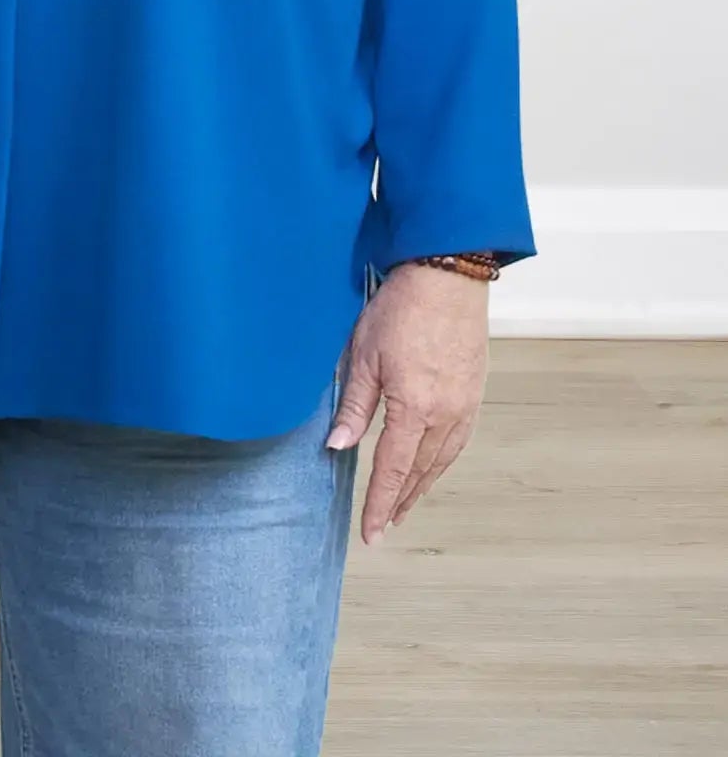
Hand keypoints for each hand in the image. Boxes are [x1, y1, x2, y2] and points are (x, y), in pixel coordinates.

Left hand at [326, 261, 489, 544]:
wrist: (447, 277)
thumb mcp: (364, 355)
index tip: (372, 533)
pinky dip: (441, 462)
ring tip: (405, 504)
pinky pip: (458, 441)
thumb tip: (337, 447)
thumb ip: (354, 406)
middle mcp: (445, 415)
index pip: (392, 470)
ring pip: (441, 461)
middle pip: (420, 472)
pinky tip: (431, 466)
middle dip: (401, 502)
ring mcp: (465, 405)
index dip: (380, 504)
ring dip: (422, 486)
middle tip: (385, 526)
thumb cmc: (401, 309)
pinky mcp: (474, 392)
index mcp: (415, 408)